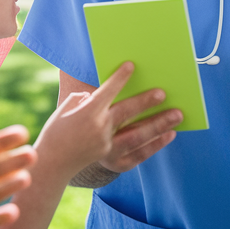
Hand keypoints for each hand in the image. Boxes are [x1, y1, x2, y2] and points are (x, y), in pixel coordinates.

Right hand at [38, 61, 179, 178]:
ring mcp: (108, 148)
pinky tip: (169, 135)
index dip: (119, 78)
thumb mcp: (65, 108)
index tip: (131, 65)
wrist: (52, 163)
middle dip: (146, 102)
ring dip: (159, 124)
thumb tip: (103, 93)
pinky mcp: (114, 162)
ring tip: (177, 115)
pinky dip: (155, 145)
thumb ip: (85, 98)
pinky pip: (138, 154)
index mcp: (87, 114)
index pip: (106, 92)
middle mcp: (99, 130)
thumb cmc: (59, 130)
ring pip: (138, 135)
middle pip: (127, 113)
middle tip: (164, 93)